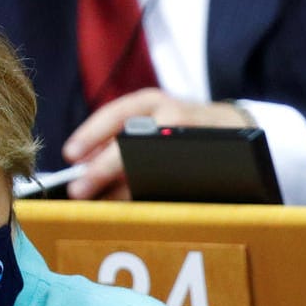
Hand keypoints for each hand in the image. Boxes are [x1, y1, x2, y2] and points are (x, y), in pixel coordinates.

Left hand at [62, 88, 251, 200]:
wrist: (235, 127)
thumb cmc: (177, 131)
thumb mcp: (148, 127)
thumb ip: (117, 146)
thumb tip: (80, 173)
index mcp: (150, 102)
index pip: (114, 114)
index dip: (89, 134)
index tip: (69, 155)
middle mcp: (171, 112)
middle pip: (131, 139)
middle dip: (101, 168)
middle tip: (78, 190)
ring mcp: (192, 133)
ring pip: (152, 161)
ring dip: (124, 186)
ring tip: (104, 203)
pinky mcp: (211, 153)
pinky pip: (178, 177)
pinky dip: (154, 192)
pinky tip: (137, 204)